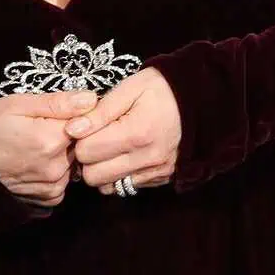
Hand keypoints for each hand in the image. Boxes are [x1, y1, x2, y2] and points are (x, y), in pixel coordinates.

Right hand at [0, 88, 96, 207]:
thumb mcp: (19, 105)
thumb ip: (57, 102)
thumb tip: (91, 99)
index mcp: (51, 139)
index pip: (87, 123)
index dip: (78, 115)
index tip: (63, 113)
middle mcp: (55, 167)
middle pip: (83, 144)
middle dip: (72, 135)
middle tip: (46, 128)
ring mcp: (52, 185)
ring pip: (76, 163)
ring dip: (66, 154)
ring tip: (40, 145)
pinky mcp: (47, 198)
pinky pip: (66, 181)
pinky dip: (59, 172)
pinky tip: (40, 162)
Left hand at [67, 68, 180, 195]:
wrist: (202, 100)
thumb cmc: (162, 88)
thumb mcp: (131, 87)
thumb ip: (100, 111)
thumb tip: (72, 130)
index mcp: (137, 133)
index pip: (86, 152)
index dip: (80, 138)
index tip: (87, 125)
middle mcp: (147, 158)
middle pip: (93, 176)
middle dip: (88, 158)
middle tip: (95, 138)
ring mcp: (155, 172)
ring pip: (107, 187)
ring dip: (102, 169)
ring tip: (109, 147)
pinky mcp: (160, 178)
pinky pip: (125, 187)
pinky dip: (118, 174)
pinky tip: (124, 155)